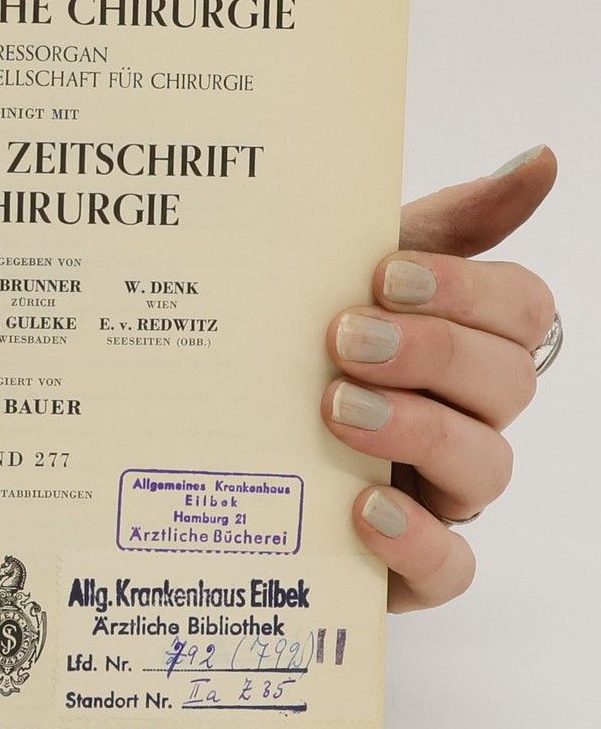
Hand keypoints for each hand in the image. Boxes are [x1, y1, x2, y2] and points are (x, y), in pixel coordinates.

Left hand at [323, 146, 557, 611]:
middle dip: (433, 352)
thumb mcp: (337, 276)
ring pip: (487, 468)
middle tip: (343, 337)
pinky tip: (363, 505)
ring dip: (419, 429)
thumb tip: (539, 160)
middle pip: (507, 384)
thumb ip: (439, 225)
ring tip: (336, 409)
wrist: (190, 446)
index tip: (385, 273)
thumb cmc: (285, 352)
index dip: (470, 292)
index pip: (522, 311)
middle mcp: (464, 418)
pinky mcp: (404, 568)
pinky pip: (450, 568)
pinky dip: (416, 537)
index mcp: (460, 344)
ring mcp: (440, 494)